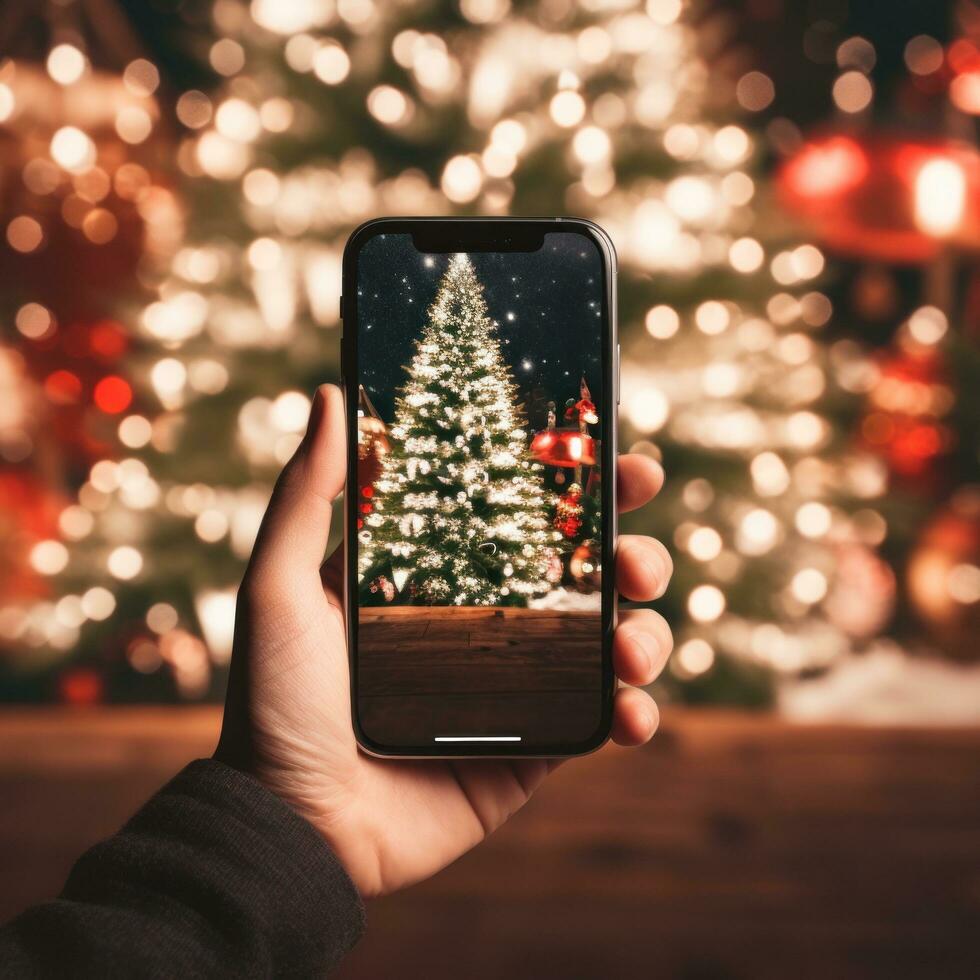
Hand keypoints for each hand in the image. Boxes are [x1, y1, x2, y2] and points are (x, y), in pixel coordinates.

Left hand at [216, 384, 672, 896]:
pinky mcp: (536, 748)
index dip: (577, 482)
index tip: (617, 455)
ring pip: (610, 639)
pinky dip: (634, 710)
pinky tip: (628, 709)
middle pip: (584, 570)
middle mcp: (490, 620)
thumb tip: (331, 396)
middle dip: (631, 552)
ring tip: (630, 644)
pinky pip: (603, 719)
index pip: (521, 512)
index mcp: (442, 574)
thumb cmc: (278, 702)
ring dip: (644, 631)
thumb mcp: (281, 585)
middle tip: (635, 557)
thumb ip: (308, 495)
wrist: (296, 825)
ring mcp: (519, 684)